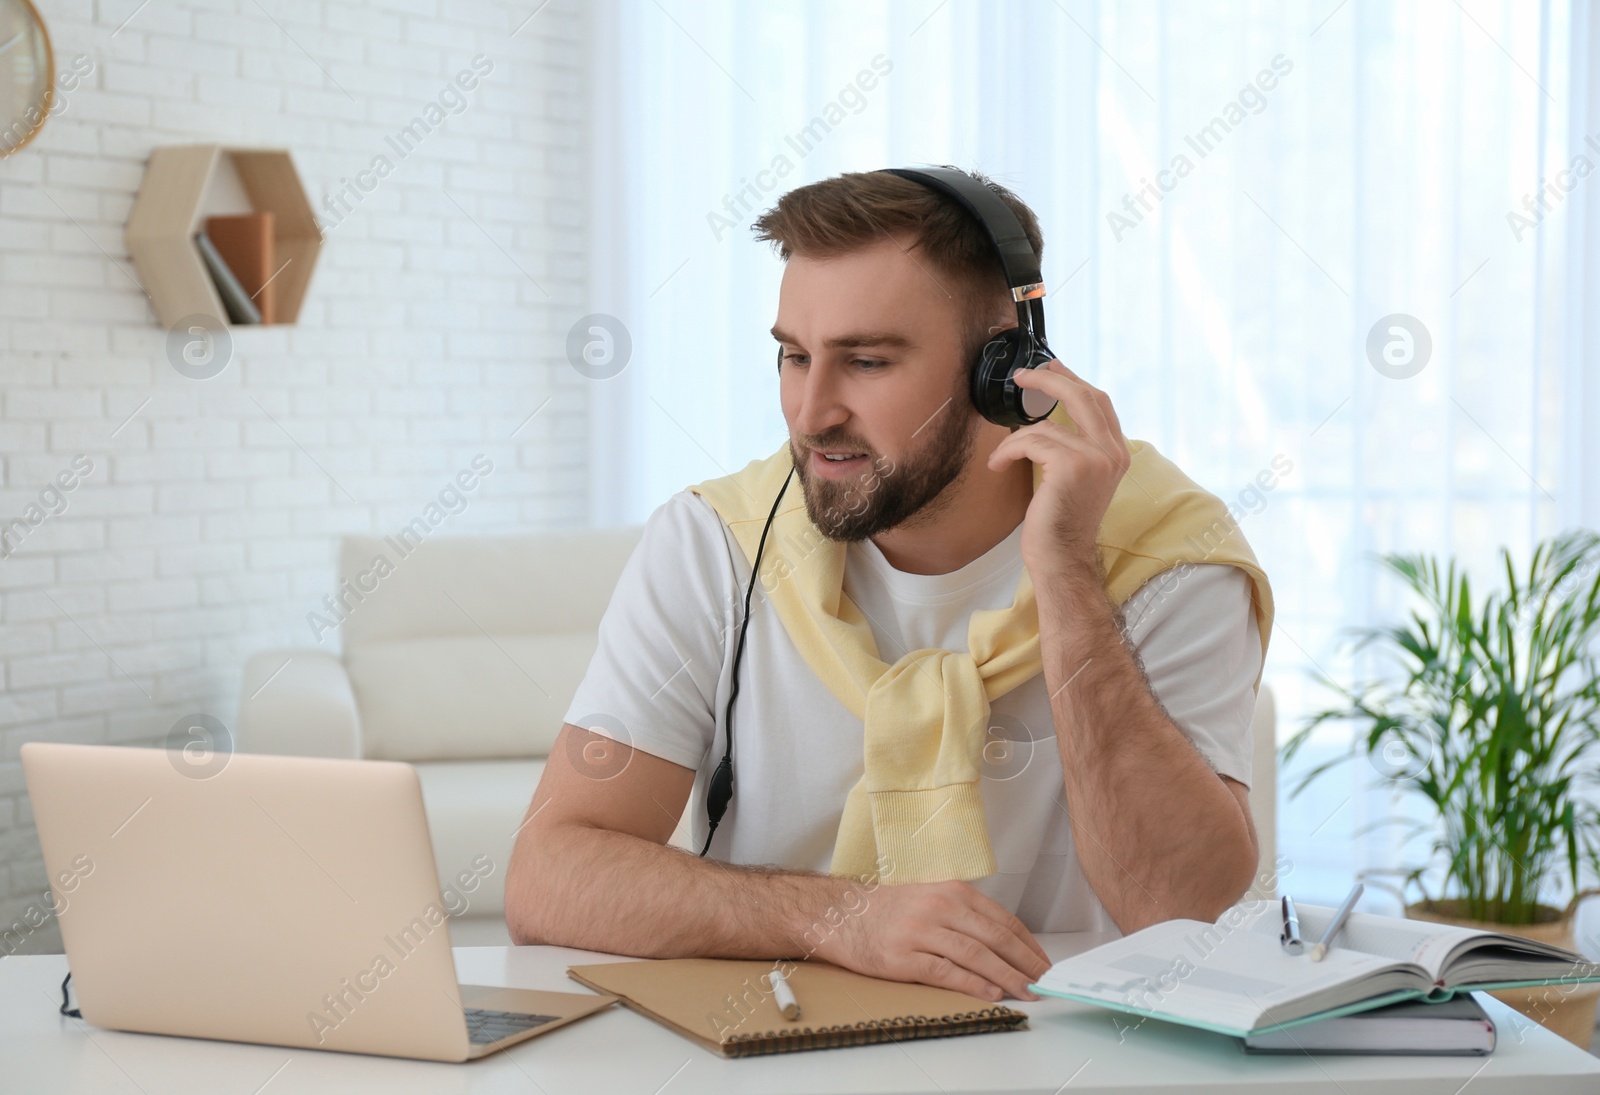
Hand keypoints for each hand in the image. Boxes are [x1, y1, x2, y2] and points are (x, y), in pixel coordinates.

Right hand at [810, 879, 1052, 1001]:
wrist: (843, 914)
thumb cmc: (892, 910)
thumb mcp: (933, 898)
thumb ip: (966, 915)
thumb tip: (1006, 945)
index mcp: (953, 891)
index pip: (1002, 919)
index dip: (1028, 944)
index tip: (1044, 963)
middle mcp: (940, 907)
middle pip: (995, 937)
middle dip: (1025, 963)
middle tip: (1044, 981)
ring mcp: (921, 931)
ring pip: (975, 955)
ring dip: (1006, 976)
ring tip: (1026, 992)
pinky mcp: (904, 956)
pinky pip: (946, 971)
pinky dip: (972, 983)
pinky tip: (991, 993)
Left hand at [985, 360, 1130, 579]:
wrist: (1062, 558)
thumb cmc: (1061, 523)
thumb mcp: (1076, 479)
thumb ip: (1076, 448)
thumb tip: (1049, 418)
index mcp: (1118, 454)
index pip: (1100, 403)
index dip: (1074, 381)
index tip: (1052, 368)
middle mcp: (1113, 453)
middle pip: (1083, 395)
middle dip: (1049, 380)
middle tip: (1022, 376)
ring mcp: (1096, 458)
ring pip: (1044, 426)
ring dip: (1014, 440)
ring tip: (1001, 458)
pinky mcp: (1072, 466)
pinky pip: (1031, 441)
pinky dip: (1009, 451)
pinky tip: (998, 465)